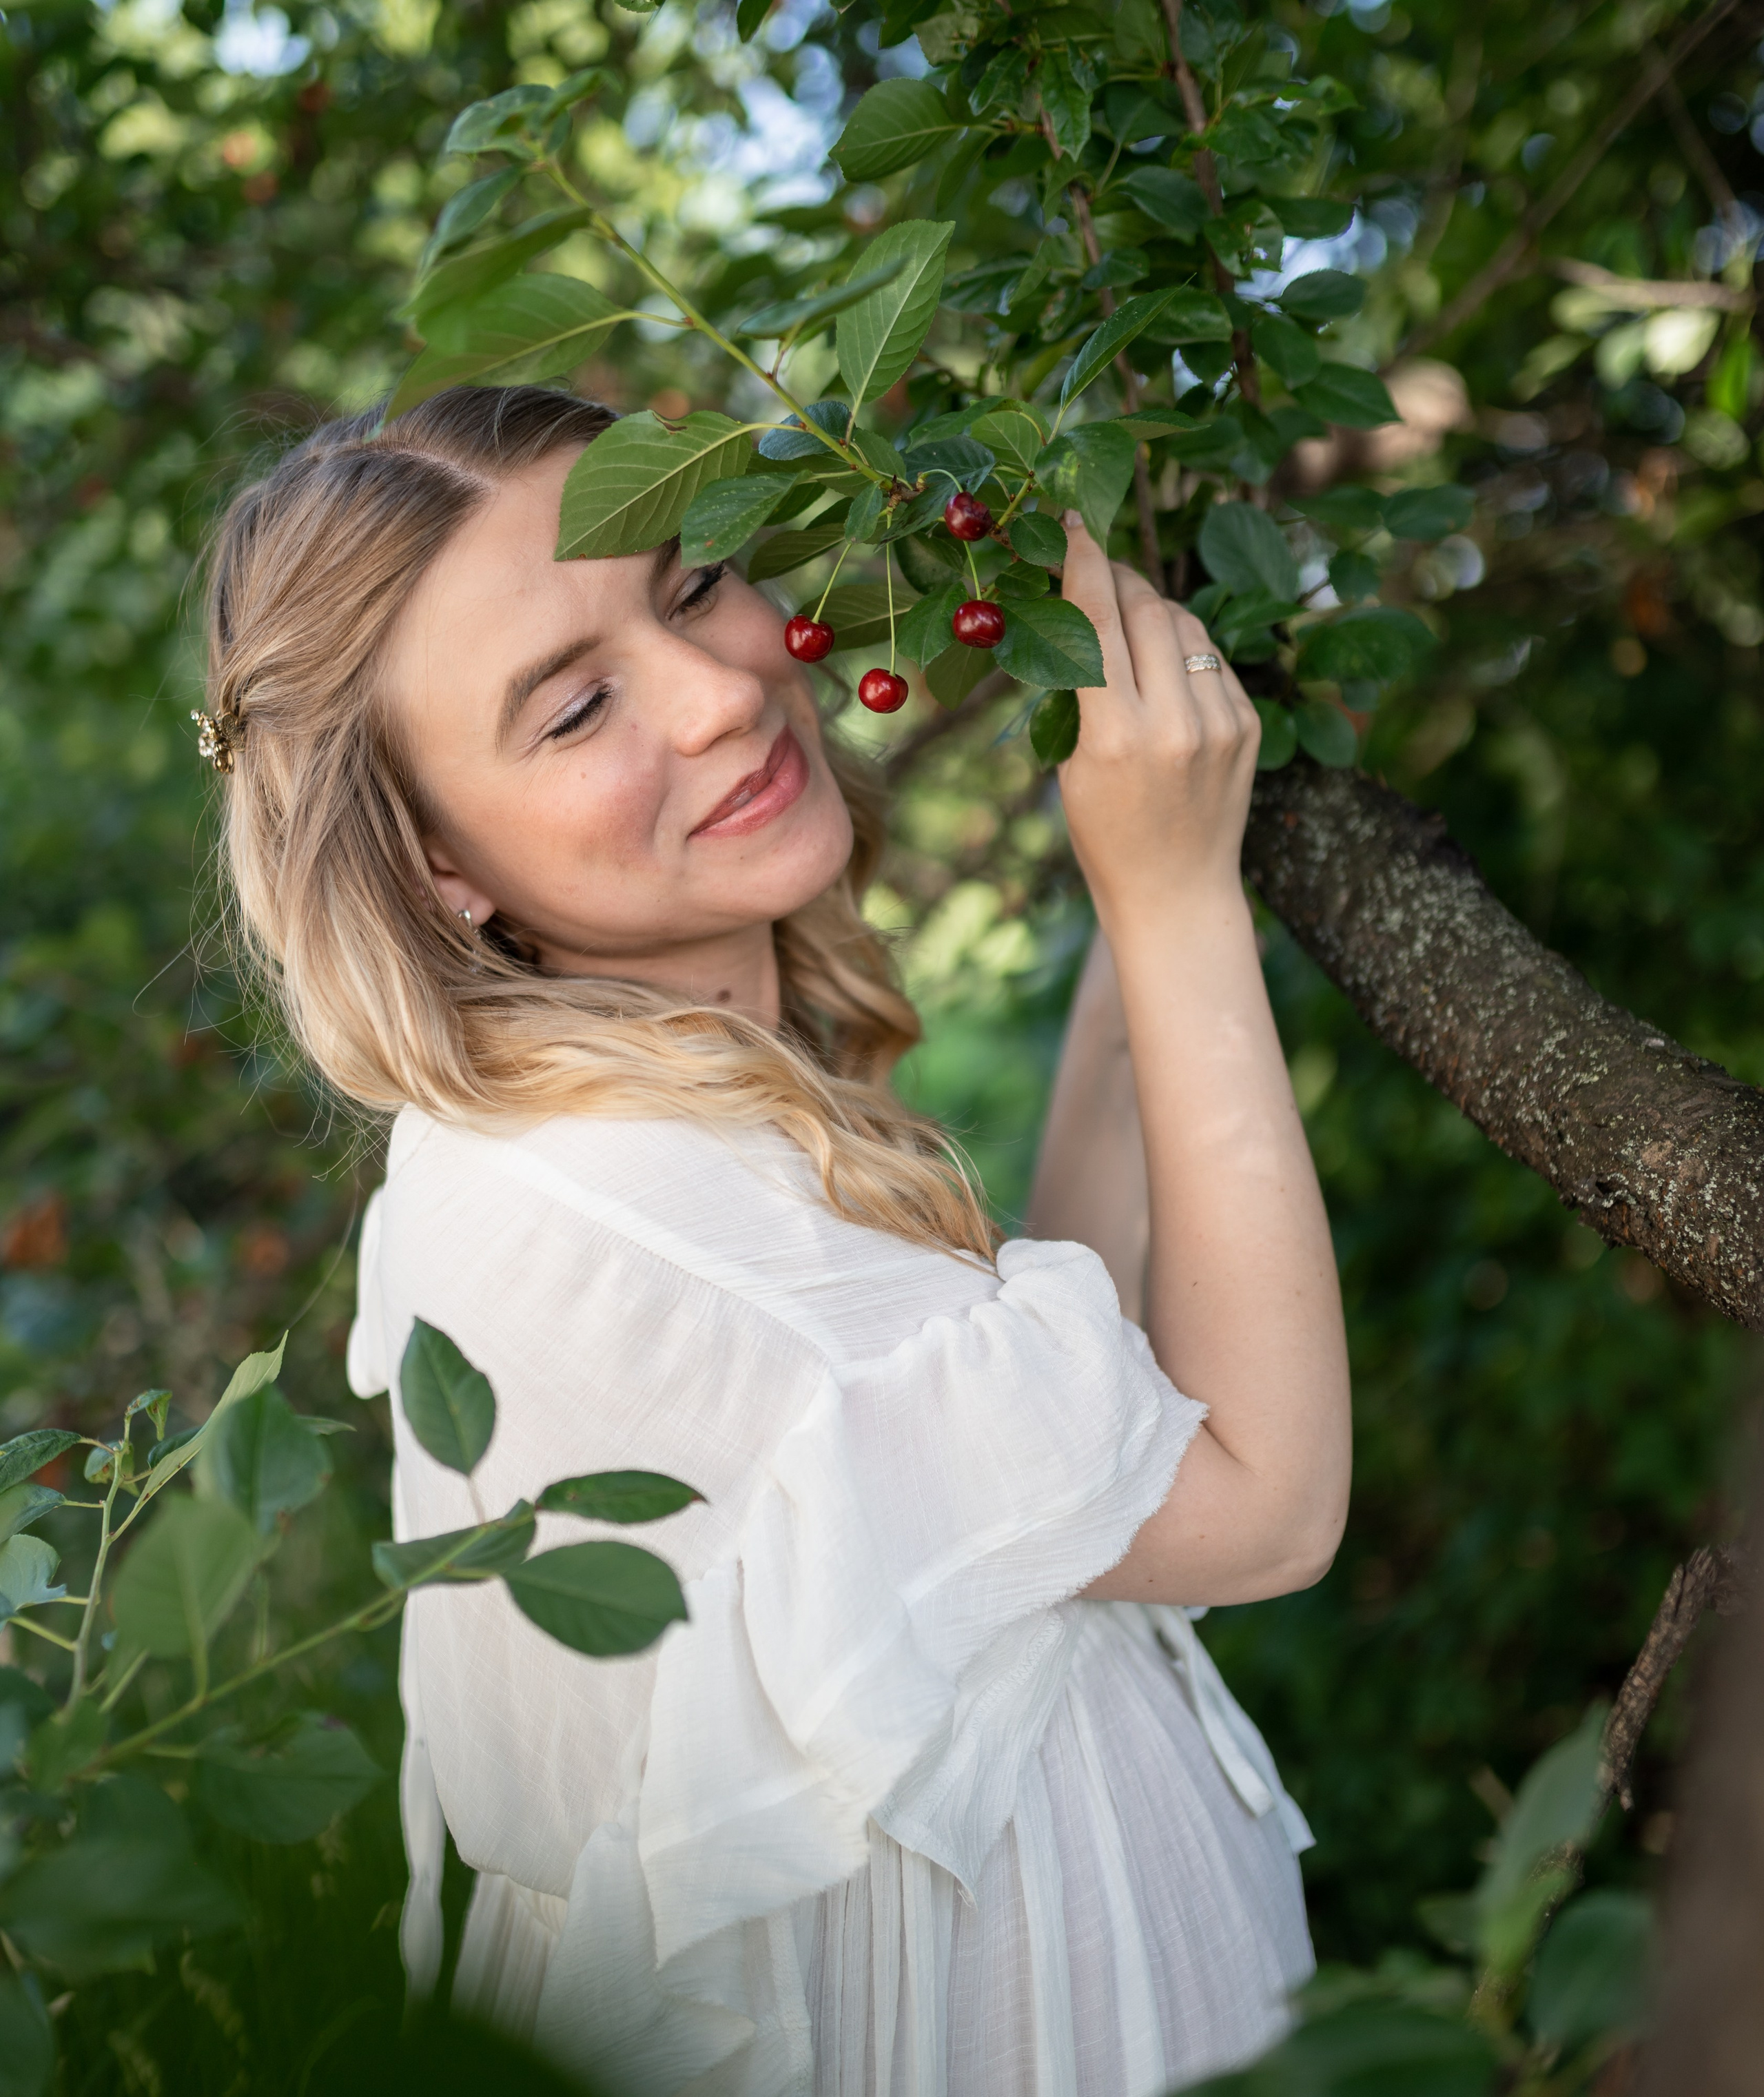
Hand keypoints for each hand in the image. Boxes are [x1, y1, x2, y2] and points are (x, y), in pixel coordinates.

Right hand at [1056, 512, 1259, 934]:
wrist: (1177, 893)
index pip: (1096, 621)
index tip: (1074, 523)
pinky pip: (1213, 659)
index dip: (1084, 560)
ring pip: (1185, 625)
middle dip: (1119, 578)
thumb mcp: (1072, 767)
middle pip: (1145, 609)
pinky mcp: (1248, 726)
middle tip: (1098, 567)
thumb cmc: (1105, 835)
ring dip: (1153, 609)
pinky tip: (1167, 668)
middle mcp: (1173, 724)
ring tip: (1130, 619)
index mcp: (1113, 737)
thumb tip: (1078, 609)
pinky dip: (1185, 650)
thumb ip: (1079, 692)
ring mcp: (1220, 724)